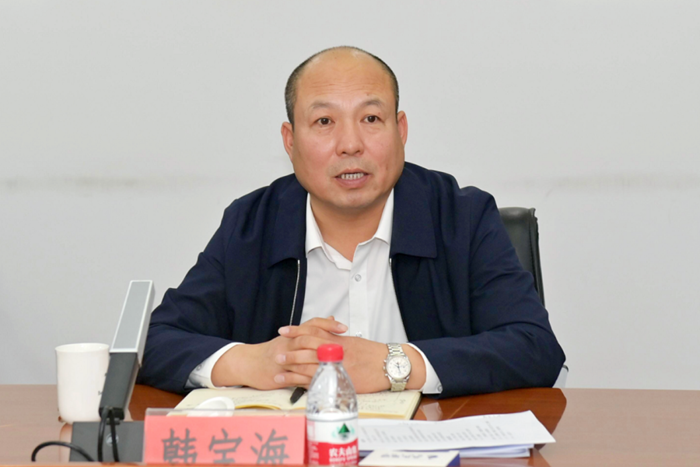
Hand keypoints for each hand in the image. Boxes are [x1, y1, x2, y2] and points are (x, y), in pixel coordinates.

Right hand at [211, 317, 345, 388]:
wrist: (250, 363)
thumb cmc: (274, 350)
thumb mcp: (292, 337)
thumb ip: (313, 329)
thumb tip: (331, 319)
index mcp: (293, 335)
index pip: (312, 324)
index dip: (328, 325)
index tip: (343, 327)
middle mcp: (288, 344)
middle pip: (308, 338)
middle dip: (327, 341)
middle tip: (344, 345)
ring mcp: (283, 358)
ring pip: (301, 357)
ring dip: (318, 360)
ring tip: (335, 362)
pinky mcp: (279, 374)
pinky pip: (294, 376)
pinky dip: (306, 378)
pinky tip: (319, 380)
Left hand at [279, 321, 426, 393]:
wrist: (390, 365)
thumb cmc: (374, 354)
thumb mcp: (355, 341)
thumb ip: (338, 338)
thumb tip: (325, 333)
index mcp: (339, 340)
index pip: (313, 331)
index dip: (296, 330)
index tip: (284, 330)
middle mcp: (336, 352)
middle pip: (307, 347)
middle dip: (290, 349)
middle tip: (277, 350)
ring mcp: (337, 367)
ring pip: (309, 365)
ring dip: (292, 366)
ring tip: (278, 368)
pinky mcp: (339, 381)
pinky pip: (317, 381)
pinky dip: (302, 382)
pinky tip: (291, 383)